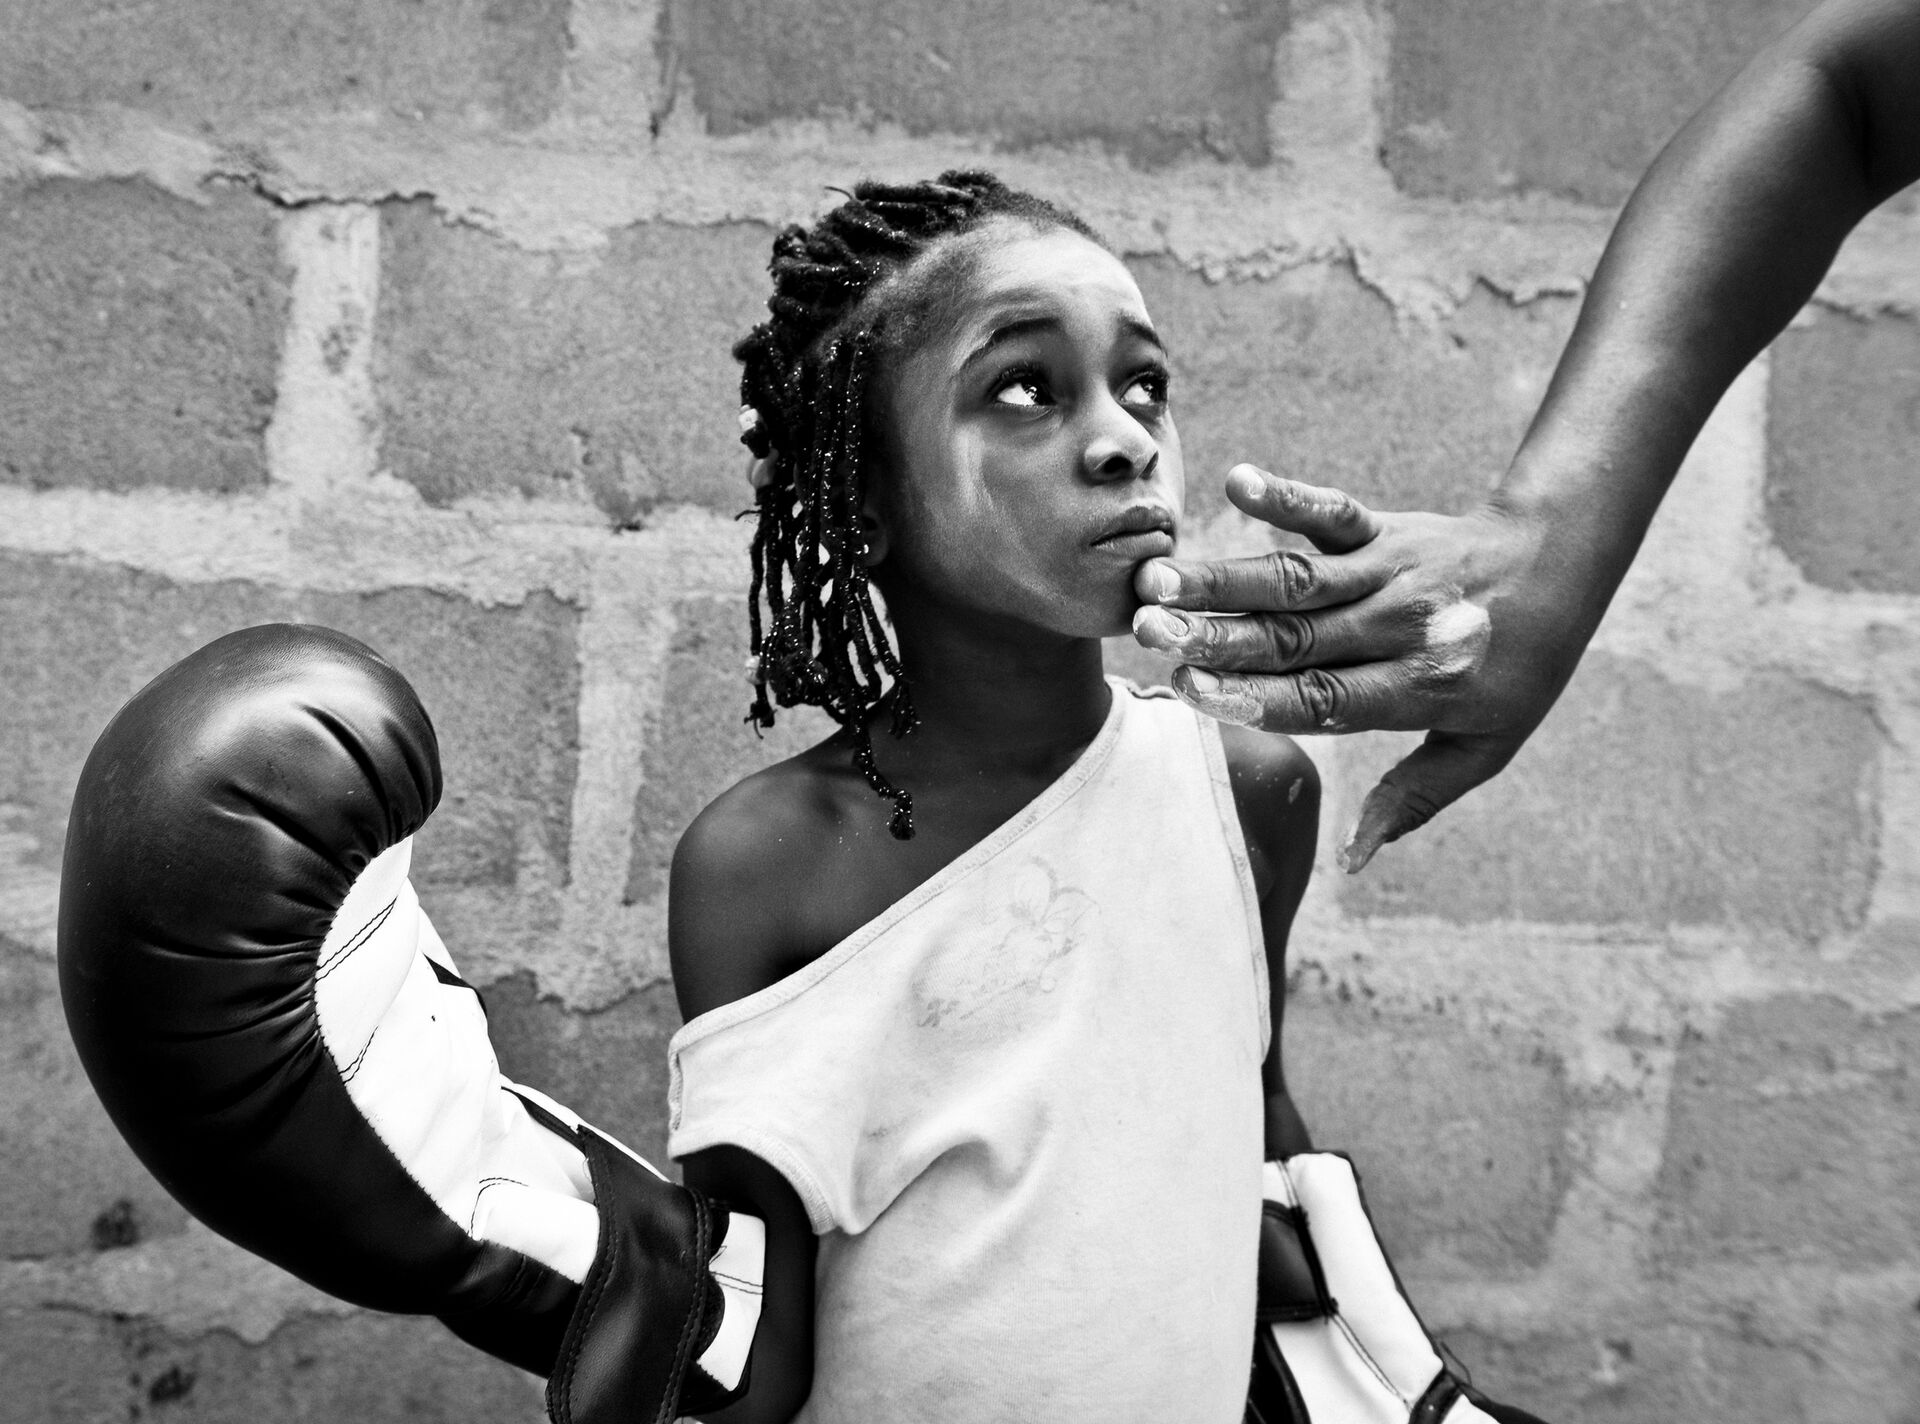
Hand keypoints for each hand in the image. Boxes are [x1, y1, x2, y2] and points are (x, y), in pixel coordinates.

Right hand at [1132, 466, 1590, 871]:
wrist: (1563, 564)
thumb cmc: (1518, 667)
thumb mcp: (1483, 748)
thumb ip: (1413, 799)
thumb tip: (1354, 861)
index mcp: (1417, 689)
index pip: (1322, 697)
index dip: (1254, 695)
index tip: (1190, 692)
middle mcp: (1397, 629)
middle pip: (1293, 637)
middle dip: (1214, 636)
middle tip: (1146, 632)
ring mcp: (1389, 574)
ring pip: (1293, 580)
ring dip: (1221, 578)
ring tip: (1158, 578)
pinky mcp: (1384, 529)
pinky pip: (1332, 514)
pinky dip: (1287, 497)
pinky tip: (1238, 481)